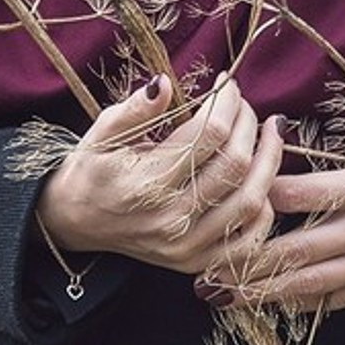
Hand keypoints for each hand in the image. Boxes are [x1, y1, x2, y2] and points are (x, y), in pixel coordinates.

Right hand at [37, 73, 283, 274]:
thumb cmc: (92, 168)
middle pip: (235, 164)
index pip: (208, 134)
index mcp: (145, 181)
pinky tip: (261, 180)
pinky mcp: (195, 262)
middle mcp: (169, 218)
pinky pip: (248, 241)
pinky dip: (264, 210)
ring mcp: (185, 246)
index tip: (227, 83)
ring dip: (268, 161)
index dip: (227, 102)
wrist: (74, 221)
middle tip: (245, 104)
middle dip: (250, 124)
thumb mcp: (103, 131)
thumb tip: (164, 82)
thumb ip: (135, 108)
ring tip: (269, 133)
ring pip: (250, 201)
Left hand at [216, 66, 344, 311]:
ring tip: (219, 296)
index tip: (226, 187)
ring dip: (261, 292)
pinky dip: (301, 306)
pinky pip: (335, 302)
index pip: (299, 194)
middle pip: (291, 250)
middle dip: (244, 258)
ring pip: (308, 285)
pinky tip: (271, 307)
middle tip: (199, 264)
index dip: (260, 192)